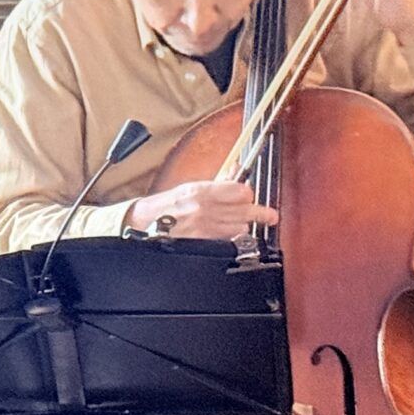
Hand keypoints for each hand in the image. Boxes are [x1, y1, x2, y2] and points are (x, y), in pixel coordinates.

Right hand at [124, 179, 276, 240]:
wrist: (144, 225)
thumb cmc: (165, 206)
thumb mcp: (189, 189)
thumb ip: (216, 183)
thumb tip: (236, 171)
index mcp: (202, 191)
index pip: (241, 191)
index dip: (247, 194)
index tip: (248, 195)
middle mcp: (206, 209)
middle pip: (247, 211)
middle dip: (260, 213)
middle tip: (269, 216)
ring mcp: (206, 227)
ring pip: (241, 227)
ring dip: (242, 225)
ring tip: (240, 223)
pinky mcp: (205, 243)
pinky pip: (229, 240)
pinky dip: (232, 237)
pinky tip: (228, 233)